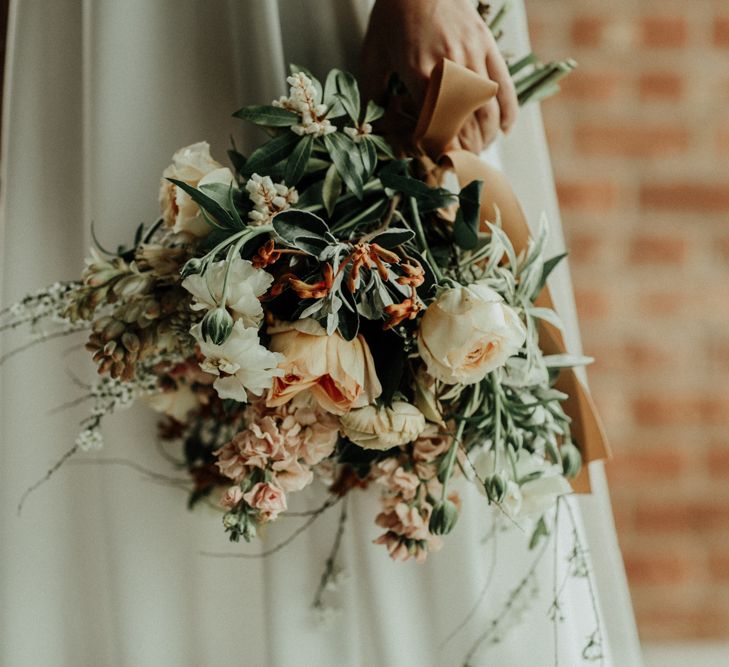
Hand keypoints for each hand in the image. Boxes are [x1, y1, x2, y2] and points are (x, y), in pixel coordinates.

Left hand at [360, 0, 517, 151]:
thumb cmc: (392, 17)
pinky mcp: (487, 47)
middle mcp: (450, 67)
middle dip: (463, 152)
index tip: (435, 162)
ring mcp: (473, 56)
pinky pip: (504, 87)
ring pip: (488, 111)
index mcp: (418, 73)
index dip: (437, 151)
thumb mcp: (372, 57)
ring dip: (485, 139)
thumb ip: (374, 96)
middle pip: (464, 125)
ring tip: (477, 151)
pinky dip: (508, 114)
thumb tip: (378, 129)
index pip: (434, 127)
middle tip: (458, 164)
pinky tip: (504, 131)